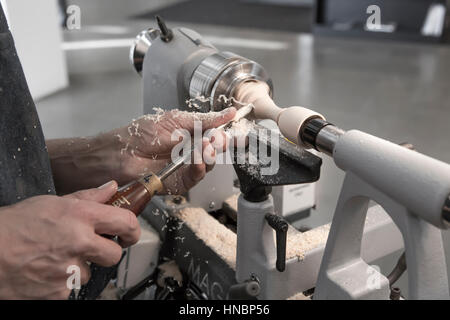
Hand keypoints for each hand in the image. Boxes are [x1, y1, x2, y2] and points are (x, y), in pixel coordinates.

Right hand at [0, 181, 138, 298]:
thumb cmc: (14, 225)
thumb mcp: (52, 202)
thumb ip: (87, 197)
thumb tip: (111, 188)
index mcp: (80, 216)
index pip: (126, 222)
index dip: (133, 230)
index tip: (130, 233)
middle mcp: (79, 242)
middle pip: (115, 254)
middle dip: (106, 252)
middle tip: (92, 248)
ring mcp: (70, 270)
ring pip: (90, 272)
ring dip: (78, 267)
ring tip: (55, 257)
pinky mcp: (60, 292)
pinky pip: (72, 288)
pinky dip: (62, 282)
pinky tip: (45, 270)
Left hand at [112, 108, 235, 193]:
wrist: (121, 152)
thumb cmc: (141, 134)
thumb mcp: (176, 120)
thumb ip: (203, 120)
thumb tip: (227, 114)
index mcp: (191, 134)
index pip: (215, 134)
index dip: (224, 131)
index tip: (233, 126)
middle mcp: (190, 151)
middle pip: (215, 150)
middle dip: (219, 144)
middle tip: (217, 139)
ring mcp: (186, 168)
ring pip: (208, 165)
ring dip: (209, 155)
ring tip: (204, 147)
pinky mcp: (180, 182)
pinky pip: (196, 178)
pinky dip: (199, 169)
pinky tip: (196, 160)